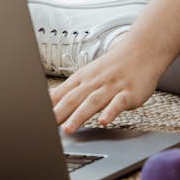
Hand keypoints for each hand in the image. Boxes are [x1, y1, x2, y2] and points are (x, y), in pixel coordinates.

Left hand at [50, 30, 166, 131]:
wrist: (142, 50)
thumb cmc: (113, 66)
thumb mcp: (88, 75)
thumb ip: (69, 91)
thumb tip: (47, 103)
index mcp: (83, 79)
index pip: (61, 94)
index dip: (48, 108)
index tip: (37, 120)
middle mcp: (95, 82)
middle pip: (74, 99)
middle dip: (59, 114)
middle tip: (46, 128)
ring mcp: (112, 87)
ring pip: (93, 101)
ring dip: (80, 115)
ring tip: (69, 129)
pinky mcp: (129, 92)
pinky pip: (119, 103)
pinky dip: (111, 112)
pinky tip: (104, 122)